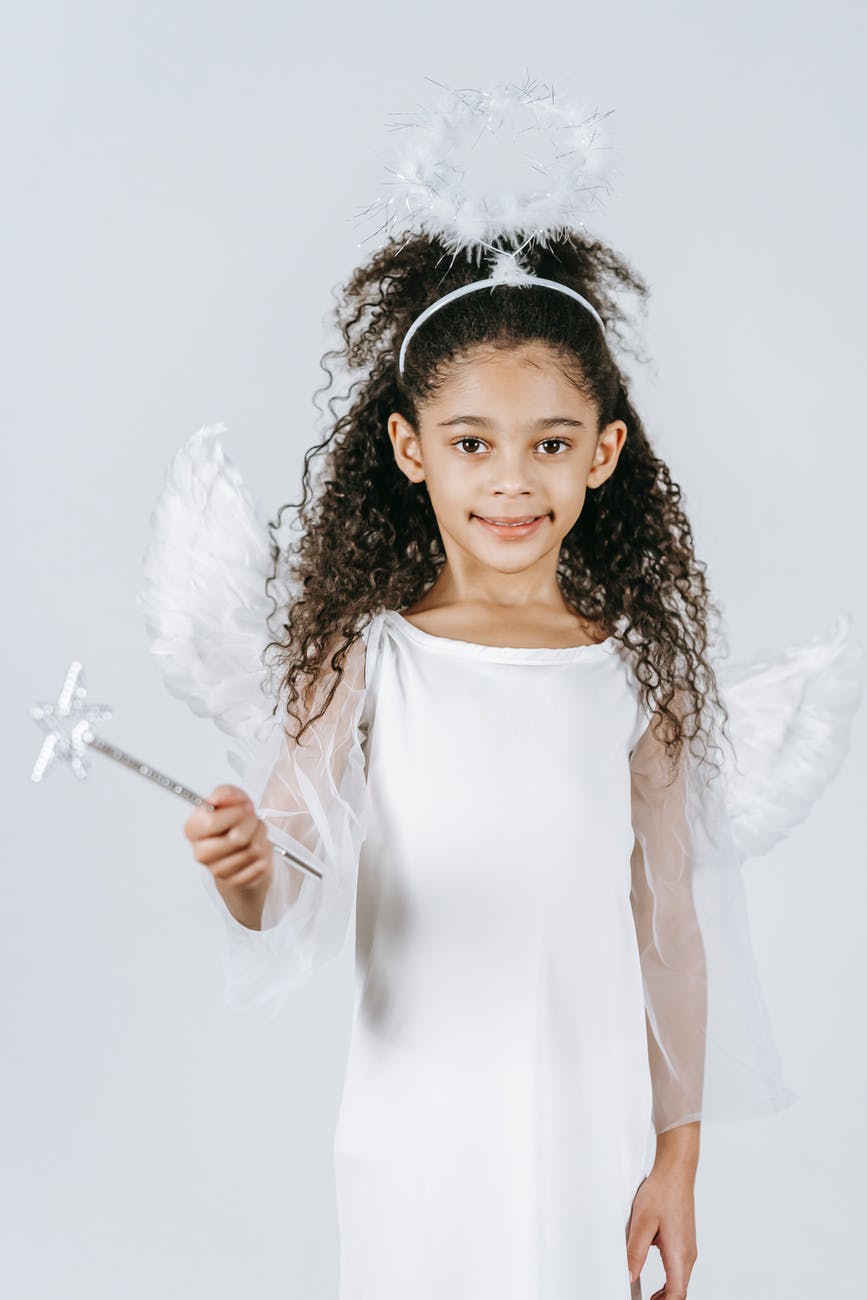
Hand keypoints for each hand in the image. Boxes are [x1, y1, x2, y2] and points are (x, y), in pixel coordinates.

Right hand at [183, 783, 273, 899]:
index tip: (244, 807)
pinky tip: (256, 853)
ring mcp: (216, 870)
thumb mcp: (231, 800)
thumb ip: (225, 793)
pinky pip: (259, 865)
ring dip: (260, 838)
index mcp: (193, 829)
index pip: (213, 822)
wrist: (241, 851)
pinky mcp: (235, 882)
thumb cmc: (234, 824)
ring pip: (252, 850)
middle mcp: (200, 852)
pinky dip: (264, 856)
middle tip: (251, 822)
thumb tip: (219, 798)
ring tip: (254, 836)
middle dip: (252, 826)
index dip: (236, 812)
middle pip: (237, 838)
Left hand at [625, 1164, 697, 1298]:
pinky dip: (670, 1282)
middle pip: (680, 1291)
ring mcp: (688, 1248)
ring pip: (681, 1281)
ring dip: (667, 1294)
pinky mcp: (685, 1241)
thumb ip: (635, 1252)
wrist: (675, 1172)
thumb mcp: (642, 1223)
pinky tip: (658, 1285)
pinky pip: (680, 1269)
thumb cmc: (662, 1192)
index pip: (676, 1294)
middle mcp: (688, 1254)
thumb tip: (629, 1276)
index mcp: (679, 1253)